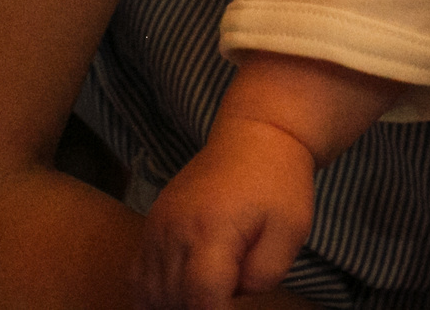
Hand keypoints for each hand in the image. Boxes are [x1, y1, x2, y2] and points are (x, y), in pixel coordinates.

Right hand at [134, 120, 315, 309]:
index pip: (201, 297)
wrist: (256, 137)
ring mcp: (158, 225)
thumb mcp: (292, 231)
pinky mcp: (152, 223)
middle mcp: (176, 229)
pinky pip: (137, 273)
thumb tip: (232, 296)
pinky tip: (176, 297)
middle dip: (197, 309)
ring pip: (149, 291)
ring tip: (205, 295)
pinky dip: (152, 294)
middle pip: (172, 298)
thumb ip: (264, 274)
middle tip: (223, 297)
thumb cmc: (279, 184)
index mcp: (213, 230)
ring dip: (174, 305)